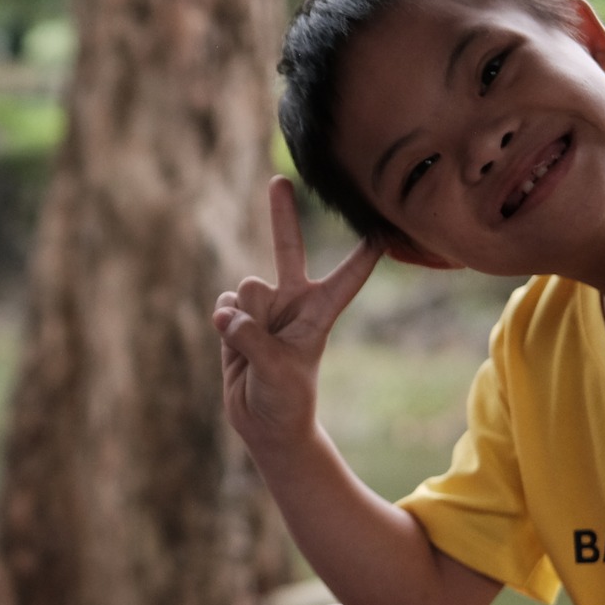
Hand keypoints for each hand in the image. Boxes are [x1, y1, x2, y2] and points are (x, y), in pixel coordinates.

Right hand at [212, 177, 381, 446]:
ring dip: (242, 316)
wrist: (264, 424)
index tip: (381, 231)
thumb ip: (251, 338)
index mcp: (319, 313)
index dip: (361, 257)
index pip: (345, 279)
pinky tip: (232, 343)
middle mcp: (292, 302)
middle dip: (281, 215)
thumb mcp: (277, 372)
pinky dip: (223, 321)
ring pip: (245, 287)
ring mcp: (264, 308)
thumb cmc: (286, 401)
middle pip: (287, 248)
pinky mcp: (237, 317)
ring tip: (251, 350)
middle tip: (279, 180)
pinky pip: (224, 302)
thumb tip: (225, 312)